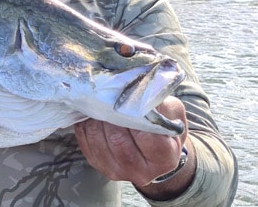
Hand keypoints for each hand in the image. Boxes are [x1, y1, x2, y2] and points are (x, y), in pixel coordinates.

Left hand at [74, 97, 195, 200]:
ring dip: (95, 121)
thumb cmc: (163, 129)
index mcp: (165, 158)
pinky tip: (90, 116)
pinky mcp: (99, 166)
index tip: (128, 102)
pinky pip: (86, 145)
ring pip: (99, 142)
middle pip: (118, 141)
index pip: (147, 137)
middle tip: (106, 98)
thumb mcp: (171, 113)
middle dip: (110, 116)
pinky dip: (85, 127)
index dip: (135, 118)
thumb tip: (137, 87)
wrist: (155, 152)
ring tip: (96, 105)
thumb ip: (157, 103)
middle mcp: (141, 171)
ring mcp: (118, 171)